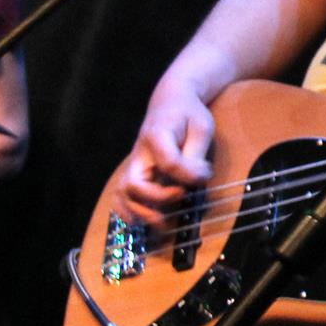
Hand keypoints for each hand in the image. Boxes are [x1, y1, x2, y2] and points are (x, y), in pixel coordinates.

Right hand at [112, 80, 214, 228]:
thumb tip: (197, 180)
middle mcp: (139, 153)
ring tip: (161, 222)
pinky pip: (120, 197)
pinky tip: (141, 223)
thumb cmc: (188, 114)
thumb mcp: (201, 126)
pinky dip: (126, 212)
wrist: (170, 102)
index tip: (205, 175)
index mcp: (156, 135)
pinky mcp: (134, 173)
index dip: (187, 175)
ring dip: (140, 212)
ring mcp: (133, 165)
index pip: (168, 162)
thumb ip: (196, 153)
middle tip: (182, 197)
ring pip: (122, 194)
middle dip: (156, 198)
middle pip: (134, 183)